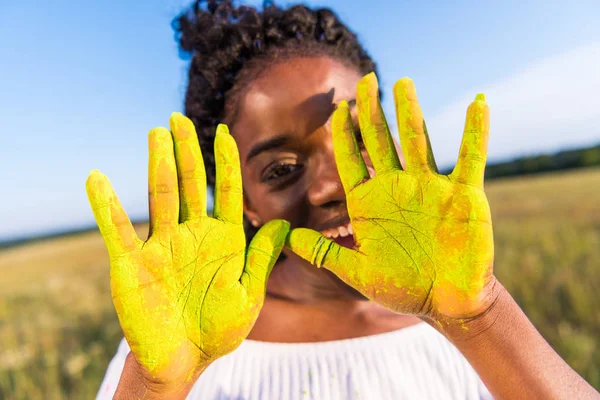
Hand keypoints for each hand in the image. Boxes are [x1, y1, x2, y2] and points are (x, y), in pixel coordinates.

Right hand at [86, 114, 288, 385]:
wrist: (183, 361)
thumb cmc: (219, 330)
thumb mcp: (249, 294)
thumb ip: (261, 257)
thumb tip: (281, 221)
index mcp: (222, 240)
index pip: (225, 192)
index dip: (225, 162)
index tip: (225, 131)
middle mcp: (190, 235)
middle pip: (188, 184)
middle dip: (186, 151)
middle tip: (179, 118)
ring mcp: (160, 246)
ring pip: (158, 196)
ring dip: (157, 164)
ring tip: (156, 132)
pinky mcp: (132, 264)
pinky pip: (117, 230)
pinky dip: (106, 205)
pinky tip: (97, 178)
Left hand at [287, 73, 495, 322]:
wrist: (446, 301)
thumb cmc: (402, 287)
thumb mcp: (356, 273)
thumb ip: (323, 254)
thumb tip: (286, 238)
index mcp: (369, 203)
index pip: (350, 160)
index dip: (343, 134)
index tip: (336, 108)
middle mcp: (397, 188)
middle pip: (380, 141)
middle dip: (371, 111)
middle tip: (366, 79)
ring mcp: (430, 188)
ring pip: (417, 141)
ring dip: (411, 112)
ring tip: (403, 83)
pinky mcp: (463, 195)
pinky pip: (470, 158)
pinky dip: (475, 132)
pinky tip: (479, 104)